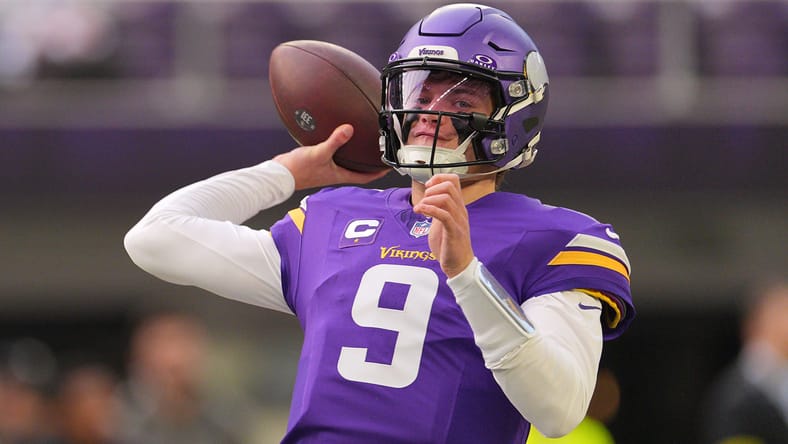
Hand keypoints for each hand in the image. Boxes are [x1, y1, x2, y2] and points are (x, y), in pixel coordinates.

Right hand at [274, 124, 388, 189]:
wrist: (279, 175)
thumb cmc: (298, 170)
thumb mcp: (319, 152)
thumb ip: (335, 141)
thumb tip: (349, 129)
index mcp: (340, 175)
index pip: (366, 177)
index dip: (378, 172)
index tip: (389, 166)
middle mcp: (335, 174)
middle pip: (358, 170)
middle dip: (369, 164)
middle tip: (379, 154)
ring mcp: (326, 169)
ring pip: (346, 163)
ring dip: (354, 157)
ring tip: (361, 145)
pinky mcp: (317, 163)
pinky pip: (333, 155)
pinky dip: (338, 148)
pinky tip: (335, 138)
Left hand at [413, 174, 474, 277]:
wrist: (459, 265)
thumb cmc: (449, 245)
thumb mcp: (442, 222)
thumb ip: (437, 209)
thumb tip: (426, 198)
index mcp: (458, 207)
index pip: (454, 180)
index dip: (439, 178)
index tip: (428, 186)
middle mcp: (460, 211)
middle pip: (449, 186)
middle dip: (432, 189)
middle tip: (423, 200)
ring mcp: (458, 221)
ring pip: (446, 198)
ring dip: (428, 200)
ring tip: (420, 209)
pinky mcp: (454, 232)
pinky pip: (444, 215)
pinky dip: (430, 210)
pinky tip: (421, 213)